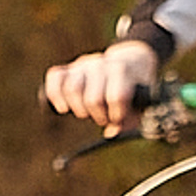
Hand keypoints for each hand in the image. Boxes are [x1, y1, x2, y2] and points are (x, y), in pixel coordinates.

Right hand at [42, 40, 161, 134]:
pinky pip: (55, 77)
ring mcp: (82, 64)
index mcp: (122, 70)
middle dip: (97, 116)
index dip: (116, 115)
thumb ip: (129, 120)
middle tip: (102, 118)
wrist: (131, 63)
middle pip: (92, 99)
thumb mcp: (140, 104)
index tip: (117, 119)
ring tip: (87, 113)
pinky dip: (55, 95)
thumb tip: (111, 132)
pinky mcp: (67, 68)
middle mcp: (101, 63)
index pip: (116, 97)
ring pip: (72, 89)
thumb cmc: (133, 90)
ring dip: (79, 109)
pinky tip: (63, 107)